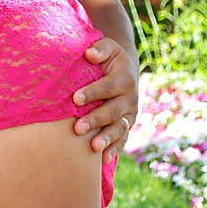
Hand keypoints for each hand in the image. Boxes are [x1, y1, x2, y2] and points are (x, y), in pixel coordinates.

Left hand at [73, 37, 139, 163]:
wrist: (126, 69)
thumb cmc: (109, 58)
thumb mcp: (108, 48)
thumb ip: (100, 49)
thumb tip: (89, 54)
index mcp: (125, 78)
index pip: (108, 86)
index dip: (92, 92)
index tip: (75, 98)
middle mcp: (130, 98)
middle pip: (113, 111)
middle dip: (96, 119)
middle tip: (77, 128)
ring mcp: (130, 114)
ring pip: (119, 128)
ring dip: (106, 138)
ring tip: (93, 147)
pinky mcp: (128, 125)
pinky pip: (123, 139)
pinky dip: (114, 149)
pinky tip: (103, 159)